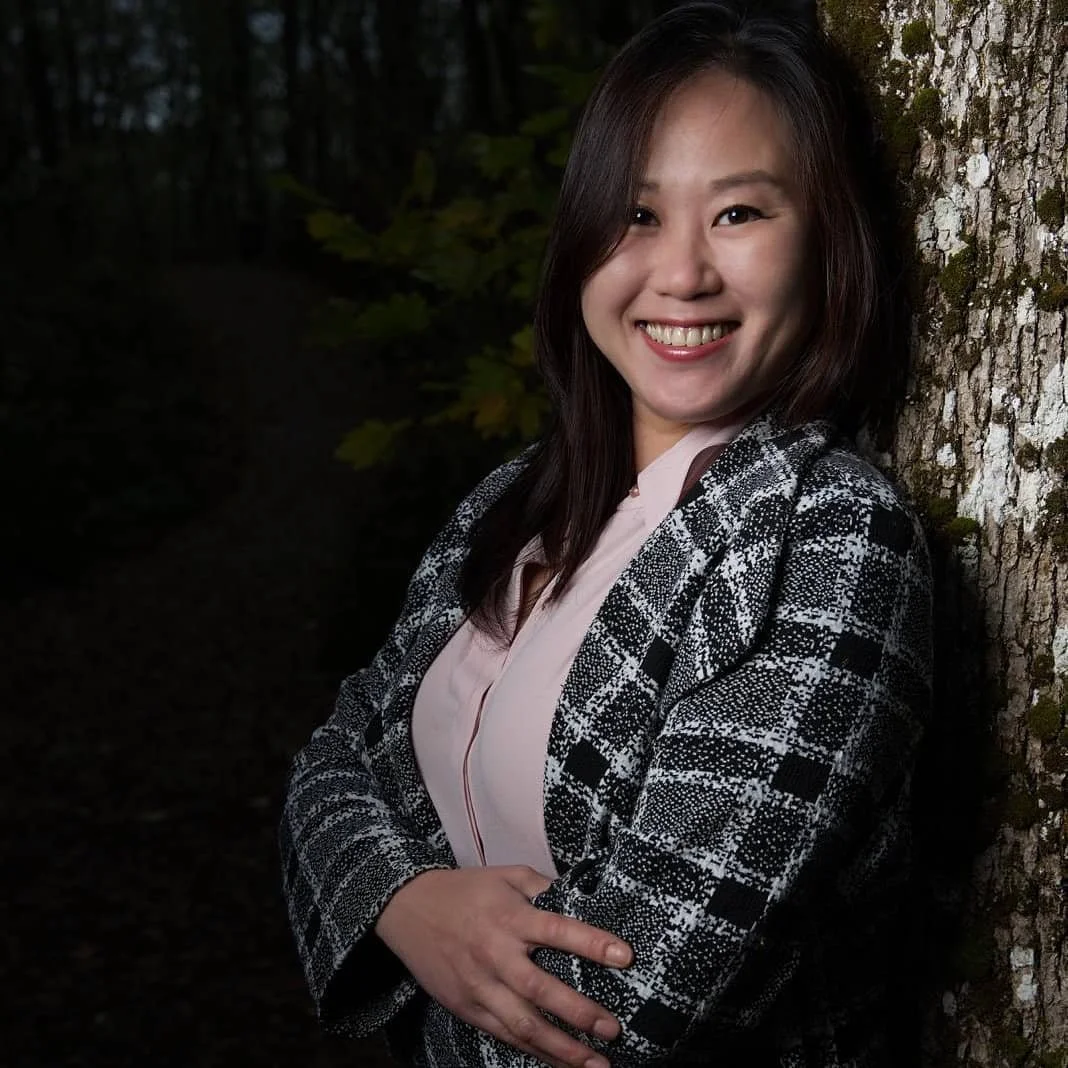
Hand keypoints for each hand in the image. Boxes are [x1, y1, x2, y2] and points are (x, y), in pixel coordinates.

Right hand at [374, 865, 631, 1067]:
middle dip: (580, 1013)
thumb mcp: (505, 875)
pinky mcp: (466, 1007)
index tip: (626, 956)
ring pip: (522, 1025)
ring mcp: (478, 985)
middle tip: (614, 1029)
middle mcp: (495, 954)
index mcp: (509, 917)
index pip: (557, 930)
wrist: (405, 908)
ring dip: (561, 1049)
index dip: (592, 943)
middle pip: (541, 990)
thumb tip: (582, 895)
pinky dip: (532, 1051)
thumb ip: (542, 886)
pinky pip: (503, 1035)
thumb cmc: (465, 889)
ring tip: (595, 1063)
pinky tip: (557, 1060)